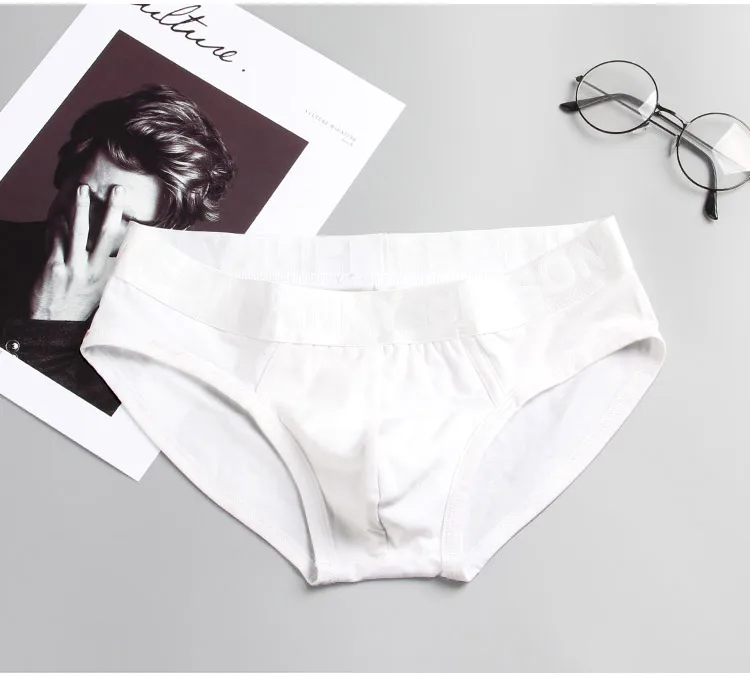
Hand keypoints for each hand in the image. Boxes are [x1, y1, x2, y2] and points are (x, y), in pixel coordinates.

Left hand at [29, 184, 125, 320]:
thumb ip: (105, 268)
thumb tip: (120, 251)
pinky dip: (55, 226)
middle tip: (116, 190)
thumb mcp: (98, 287)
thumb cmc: (77, 303)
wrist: (53, 321)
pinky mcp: (53, 268)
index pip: (117, 245)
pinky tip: (56, 215)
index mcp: (104, 273)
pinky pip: (54, 241)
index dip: (124, 225)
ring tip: (81, 189)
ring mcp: (72, 268)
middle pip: (103, 234)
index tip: (132, 211)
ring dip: (80, 209)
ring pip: (77, 233)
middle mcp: (91, 269)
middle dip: (110, 210)